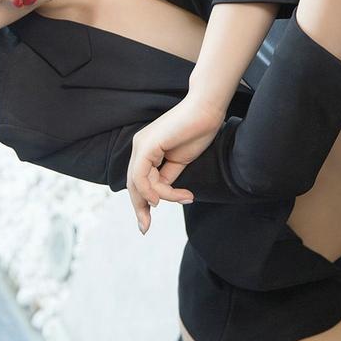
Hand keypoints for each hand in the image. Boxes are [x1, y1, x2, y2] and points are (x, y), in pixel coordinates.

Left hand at [126, 93, 225, 233]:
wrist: (207, 111)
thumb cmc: (197, 132)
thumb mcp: (180, 161)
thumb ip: (167, 177)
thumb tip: (161, 195)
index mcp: (146, 150)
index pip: (138, 182)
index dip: (141, 204)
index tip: (147, 223)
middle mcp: (139, 147)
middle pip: (133, 185)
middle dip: (139, 209)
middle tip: (145, 228)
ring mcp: (141, 146)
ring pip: (139, 184)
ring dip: (162, 196)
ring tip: (185, 197)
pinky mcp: (147, 146)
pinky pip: (142, 176)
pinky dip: (151, 190)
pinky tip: (161, 199)